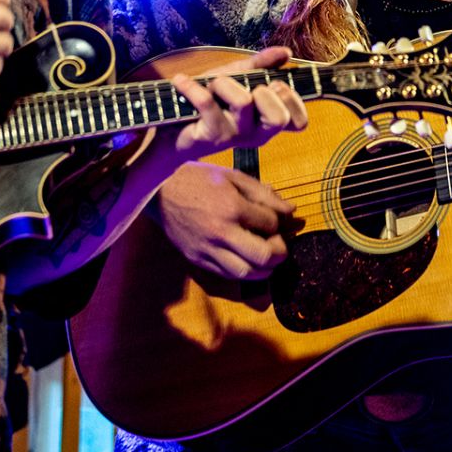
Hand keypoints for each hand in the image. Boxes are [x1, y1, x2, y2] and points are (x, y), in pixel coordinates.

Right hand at [154, 161, 296, 279]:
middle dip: (279, 252)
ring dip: (263, 268)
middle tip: (279, 244)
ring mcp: (207, 249)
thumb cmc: (199, 179)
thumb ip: (263, 194)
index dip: (278, 222)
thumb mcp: (233, 177)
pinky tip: (246, 261)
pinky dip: (242, 272)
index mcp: (232, 207)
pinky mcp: (197, 259)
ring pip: (245, 273)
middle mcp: (221, 232)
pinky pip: (226, 275)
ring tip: (266, 257)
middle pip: (263, 256)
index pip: (269, 224)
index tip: (275, 218)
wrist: (160, 191)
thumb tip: (291, 210)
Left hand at [165, 45, 308, 161]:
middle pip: (278, 118)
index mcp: (267, 121)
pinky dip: (192, 86)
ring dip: (225, 83)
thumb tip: (286, 52)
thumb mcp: (237, 77)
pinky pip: (207, 103)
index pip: (298, 122)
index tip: (276, 85)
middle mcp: (256, 133)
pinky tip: (181, 81)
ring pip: (243, 102)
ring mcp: (234, 136)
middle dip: (265, 92)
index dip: (293, 101)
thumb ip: (262, 64)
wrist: (172, 128)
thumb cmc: (211, 101)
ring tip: (212, 84)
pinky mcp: (210, 136)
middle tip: (249, 87)